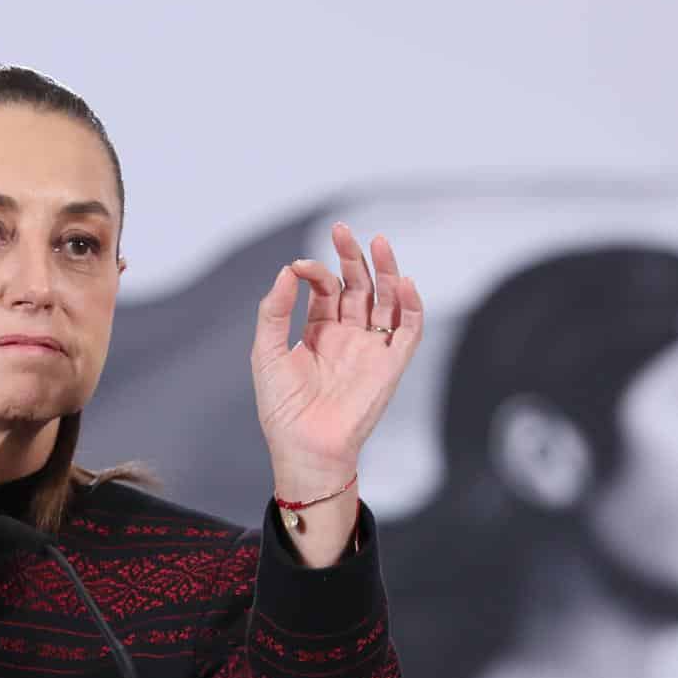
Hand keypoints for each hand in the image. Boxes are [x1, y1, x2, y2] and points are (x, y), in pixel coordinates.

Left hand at [251, 223, 422, 549]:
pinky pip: (409, 330)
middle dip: (352, 257)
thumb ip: (274, 311)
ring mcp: (372, 348)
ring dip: (386, 271)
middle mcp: (348, 336)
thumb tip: (287, 271)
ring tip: (379, 242)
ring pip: (387, 300)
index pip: (326, 289)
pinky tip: (402, 281)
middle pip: (359, 286)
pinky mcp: (392, 365)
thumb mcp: (266, 352)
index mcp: (319, 332)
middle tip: (342, 230)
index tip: (300, 267)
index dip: (316, 272)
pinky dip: (411, 305)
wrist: (304, 447)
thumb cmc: (282, 408)